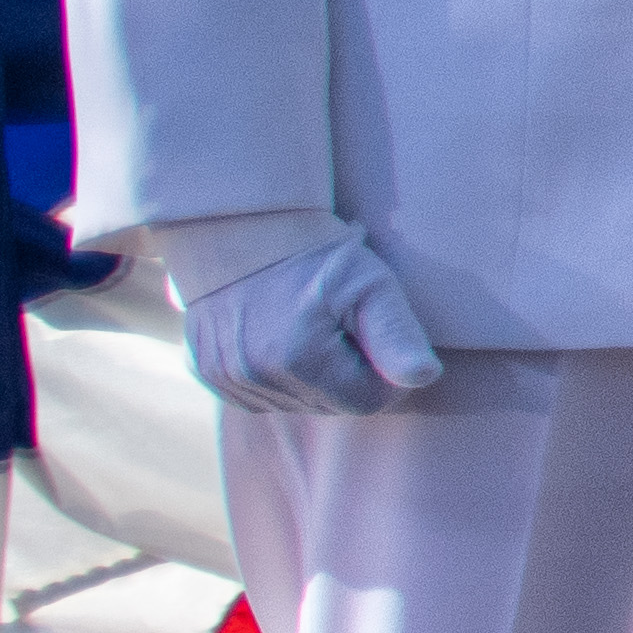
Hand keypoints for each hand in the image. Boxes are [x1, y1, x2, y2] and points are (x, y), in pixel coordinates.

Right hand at [180, 228, 446, 416]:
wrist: (243, 226)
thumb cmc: (318, 254)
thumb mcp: (372, 283)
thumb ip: (398, 335)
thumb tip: (424, 378)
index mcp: (298, 358)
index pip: (368, 402)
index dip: (384, 374)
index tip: (377, 335)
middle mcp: (255, 375)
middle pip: (332, 406)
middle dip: (348, 375)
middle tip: (342, 325)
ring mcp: (225, 377)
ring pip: (297, 404)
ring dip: (314, 377)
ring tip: (310, 327)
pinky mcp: (207, 373)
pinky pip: (262, 397)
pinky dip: (279, 376)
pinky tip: (281, 337)